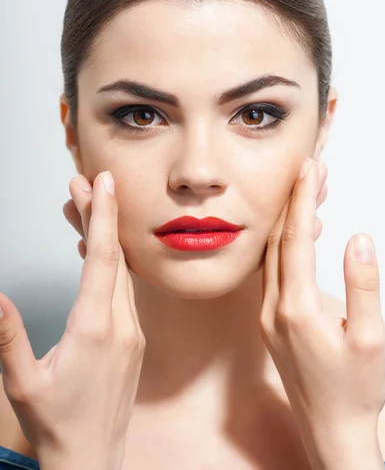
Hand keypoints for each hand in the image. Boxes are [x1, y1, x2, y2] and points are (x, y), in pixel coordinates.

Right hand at [0, 171, 145, 469]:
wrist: (93, 460)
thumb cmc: (58, 425)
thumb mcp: (22, 382)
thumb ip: (8, 336)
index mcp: (96, 329)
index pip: (104, 259)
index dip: (104, 216)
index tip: (103, 183)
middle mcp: (122, 324)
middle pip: (114, 256)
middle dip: (98, 215)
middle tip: (80, 183)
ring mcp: (132, 331)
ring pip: (121, 271)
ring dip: (103, 238)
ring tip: (79, 208)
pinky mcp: (133, 339)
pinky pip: (124, 289)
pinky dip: (109, 264)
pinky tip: (92, 252)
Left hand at [259, 158, 384, 466]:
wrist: (329, 430)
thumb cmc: (353, 391)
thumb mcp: (370, 340)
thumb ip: (362, 286)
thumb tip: (359, 238)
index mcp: (296, 310)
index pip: (296, 241)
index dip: (302, 201)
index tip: (309, 169)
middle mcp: (273, 308)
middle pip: (279, 241)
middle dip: (294, 201)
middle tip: (311, 169)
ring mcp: (267, 315)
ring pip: (273, 254)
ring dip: (290, 221)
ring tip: (312, 192)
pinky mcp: (270, 321)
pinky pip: (274, 272)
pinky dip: (288, 245)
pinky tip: (307, 233)